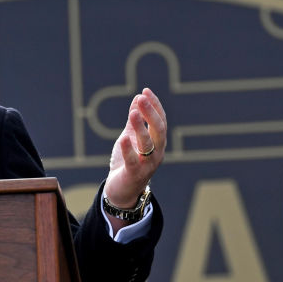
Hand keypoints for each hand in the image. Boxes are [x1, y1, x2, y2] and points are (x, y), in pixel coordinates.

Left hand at [104, 88, 166, 224]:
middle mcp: (157, 152)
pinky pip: (133, 161)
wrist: (122, 190)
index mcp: (158, 143)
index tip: (145, 91)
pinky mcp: (134, 174)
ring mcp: (147, 164)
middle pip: (158, 130)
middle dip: (151, 113)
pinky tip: (123, 138)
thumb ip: (134, 122)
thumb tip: (136, 100)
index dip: (154, 105)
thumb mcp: (131, 138)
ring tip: (134, 112)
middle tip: (141, 98)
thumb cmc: (128, 163)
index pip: (160, 121)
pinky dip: (129, 149)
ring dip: (141, 127)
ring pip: (148, 144)